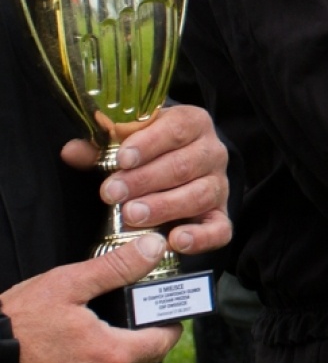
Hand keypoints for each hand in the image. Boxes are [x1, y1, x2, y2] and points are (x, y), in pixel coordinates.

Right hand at [0, 234, 180, 362]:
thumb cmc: (19, 324)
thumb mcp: (68, 285)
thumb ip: (117, 267)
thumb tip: (153, 249)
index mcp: (112, 355)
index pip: (165, 341)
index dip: (168, 320)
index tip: (160, 307)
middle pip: (147, 357)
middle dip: (143, 334)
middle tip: (127, 313)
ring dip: (121, 353)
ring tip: (103, 329)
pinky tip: (85, 349)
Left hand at [60, 105, 230, 256]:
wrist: (174, 168)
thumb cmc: (147, 154)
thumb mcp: (125, 143)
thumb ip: (100, 148)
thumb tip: (72, 151)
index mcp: (193, 123)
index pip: (177, 128)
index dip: (149, 143)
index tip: (122, 159)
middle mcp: (212, 152)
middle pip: (185, 164)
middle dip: (146, 180)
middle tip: (112, 193)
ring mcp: (219, 185)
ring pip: (200, 194)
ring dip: (164, 206)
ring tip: (132, 215)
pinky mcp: (219, 216)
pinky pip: (219, 229)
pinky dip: (201, 237)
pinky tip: (175, 240)